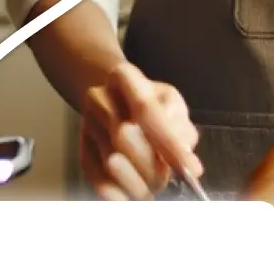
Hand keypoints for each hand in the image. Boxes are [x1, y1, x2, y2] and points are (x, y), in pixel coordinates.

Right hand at [80, 62, 202, 200]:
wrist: (116, 101)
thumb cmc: (152, 103)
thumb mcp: (171, 103)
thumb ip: (181, 128)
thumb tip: (186, 162)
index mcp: (123, 77)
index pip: (145, 109)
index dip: (168, 142)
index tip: (191, 169)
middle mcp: (98, 97)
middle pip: (124, 138)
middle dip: (152, 165)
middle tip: (167, 177)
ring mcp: (87, 124)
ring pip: (111, 162)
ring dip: (139, 183)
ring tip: (152, 186)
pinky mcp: (82, 150)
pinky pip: (96, 179)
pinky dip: (118, 194)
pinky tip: (132, 198)